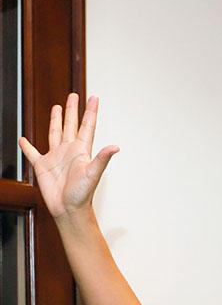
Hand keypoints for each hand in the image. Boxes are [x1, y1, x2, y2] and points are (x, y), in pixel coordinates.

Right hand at [18, 94, 118, 219]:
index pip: (87, 125)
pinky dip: (27, 146)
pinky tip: (23, 139)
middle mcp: (69, 150)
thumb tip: (115, 147)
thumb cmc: (82, 194)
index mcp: (81, 150)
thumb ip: (102, 159)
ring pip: (55, 133)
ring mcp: (55, 157)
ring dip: (56, 120)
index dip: (90, 111)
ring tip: (57, 107)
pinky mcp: (42, 166)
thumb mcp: (93, 174)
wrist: (68, 208)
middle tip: (74, 96)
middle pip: (70, 124)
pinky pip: (32, 153)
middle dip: (72, 110)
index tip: (94, 97)